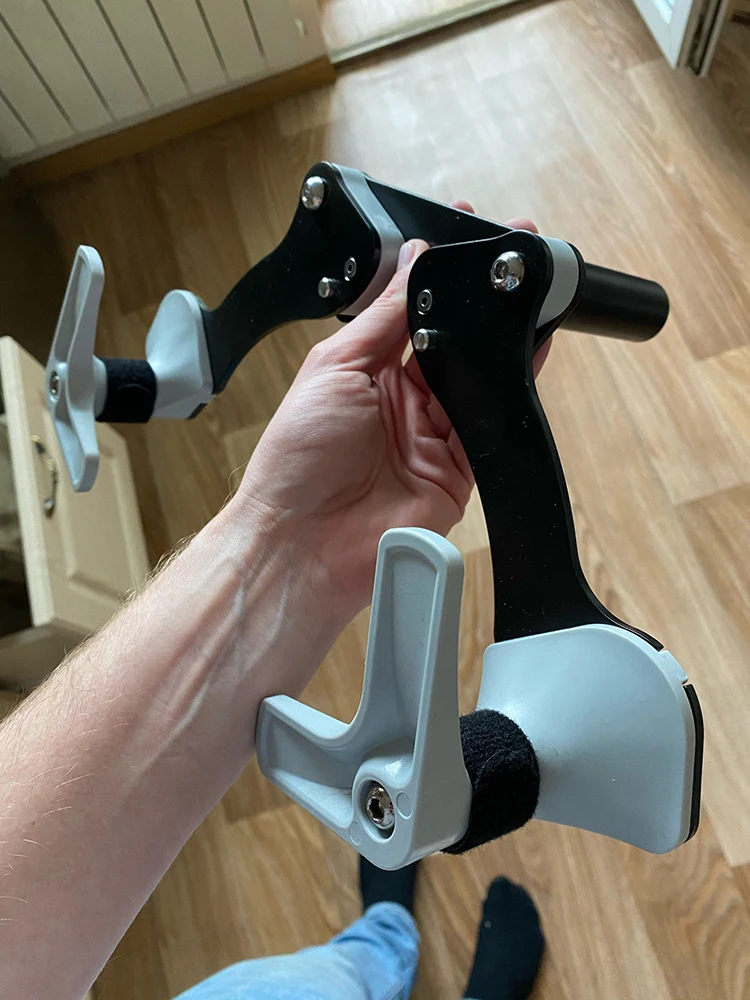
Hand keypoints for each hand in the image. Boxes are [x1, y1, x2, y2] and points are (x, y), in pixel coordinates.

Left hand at [237, 209, 547, 620]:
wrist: (303, 543)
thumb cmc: (297, 459)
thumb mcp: (334, 368)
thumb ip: (381, 318)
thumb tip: (411, 263)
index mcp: (367, 370)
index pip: (412, 313)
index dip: (439, 278)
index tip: (467, 236)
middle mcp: (403, 400)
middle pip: (452, 343)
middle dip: (479, 304)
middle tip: (511, 257)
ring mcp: (432, 435)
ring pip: (478, 379)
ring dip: (499, 342)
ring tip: (524, 294)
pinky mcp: (458, 471)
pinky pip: (493, 425)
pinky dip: (512, 392)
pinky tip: (528, 353)